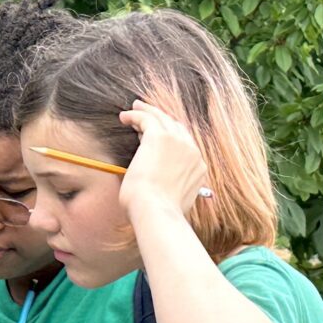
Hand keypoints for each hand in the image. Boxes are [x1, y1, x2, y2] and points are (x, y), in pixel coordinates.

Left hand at [116, 98, 211, 228]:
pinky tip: (125, 117)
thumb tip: (163, 189)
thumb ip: (173, 190)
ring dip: (148, 111)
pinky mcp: (160, 137)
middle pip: (176, 127)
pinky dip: (135, 115)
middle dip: (161, 119)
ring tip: (134, 108)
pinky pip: (147, 118)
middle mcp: (192, 151)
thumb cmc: (159, 213)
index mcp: (198, 167)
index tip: (155, 134)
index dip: (170, 136)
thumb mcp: (173, 200)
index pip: (184, 144)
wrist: (156, 211)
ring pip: (162, 119)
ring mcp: (178, 142)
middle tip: (146, 113)